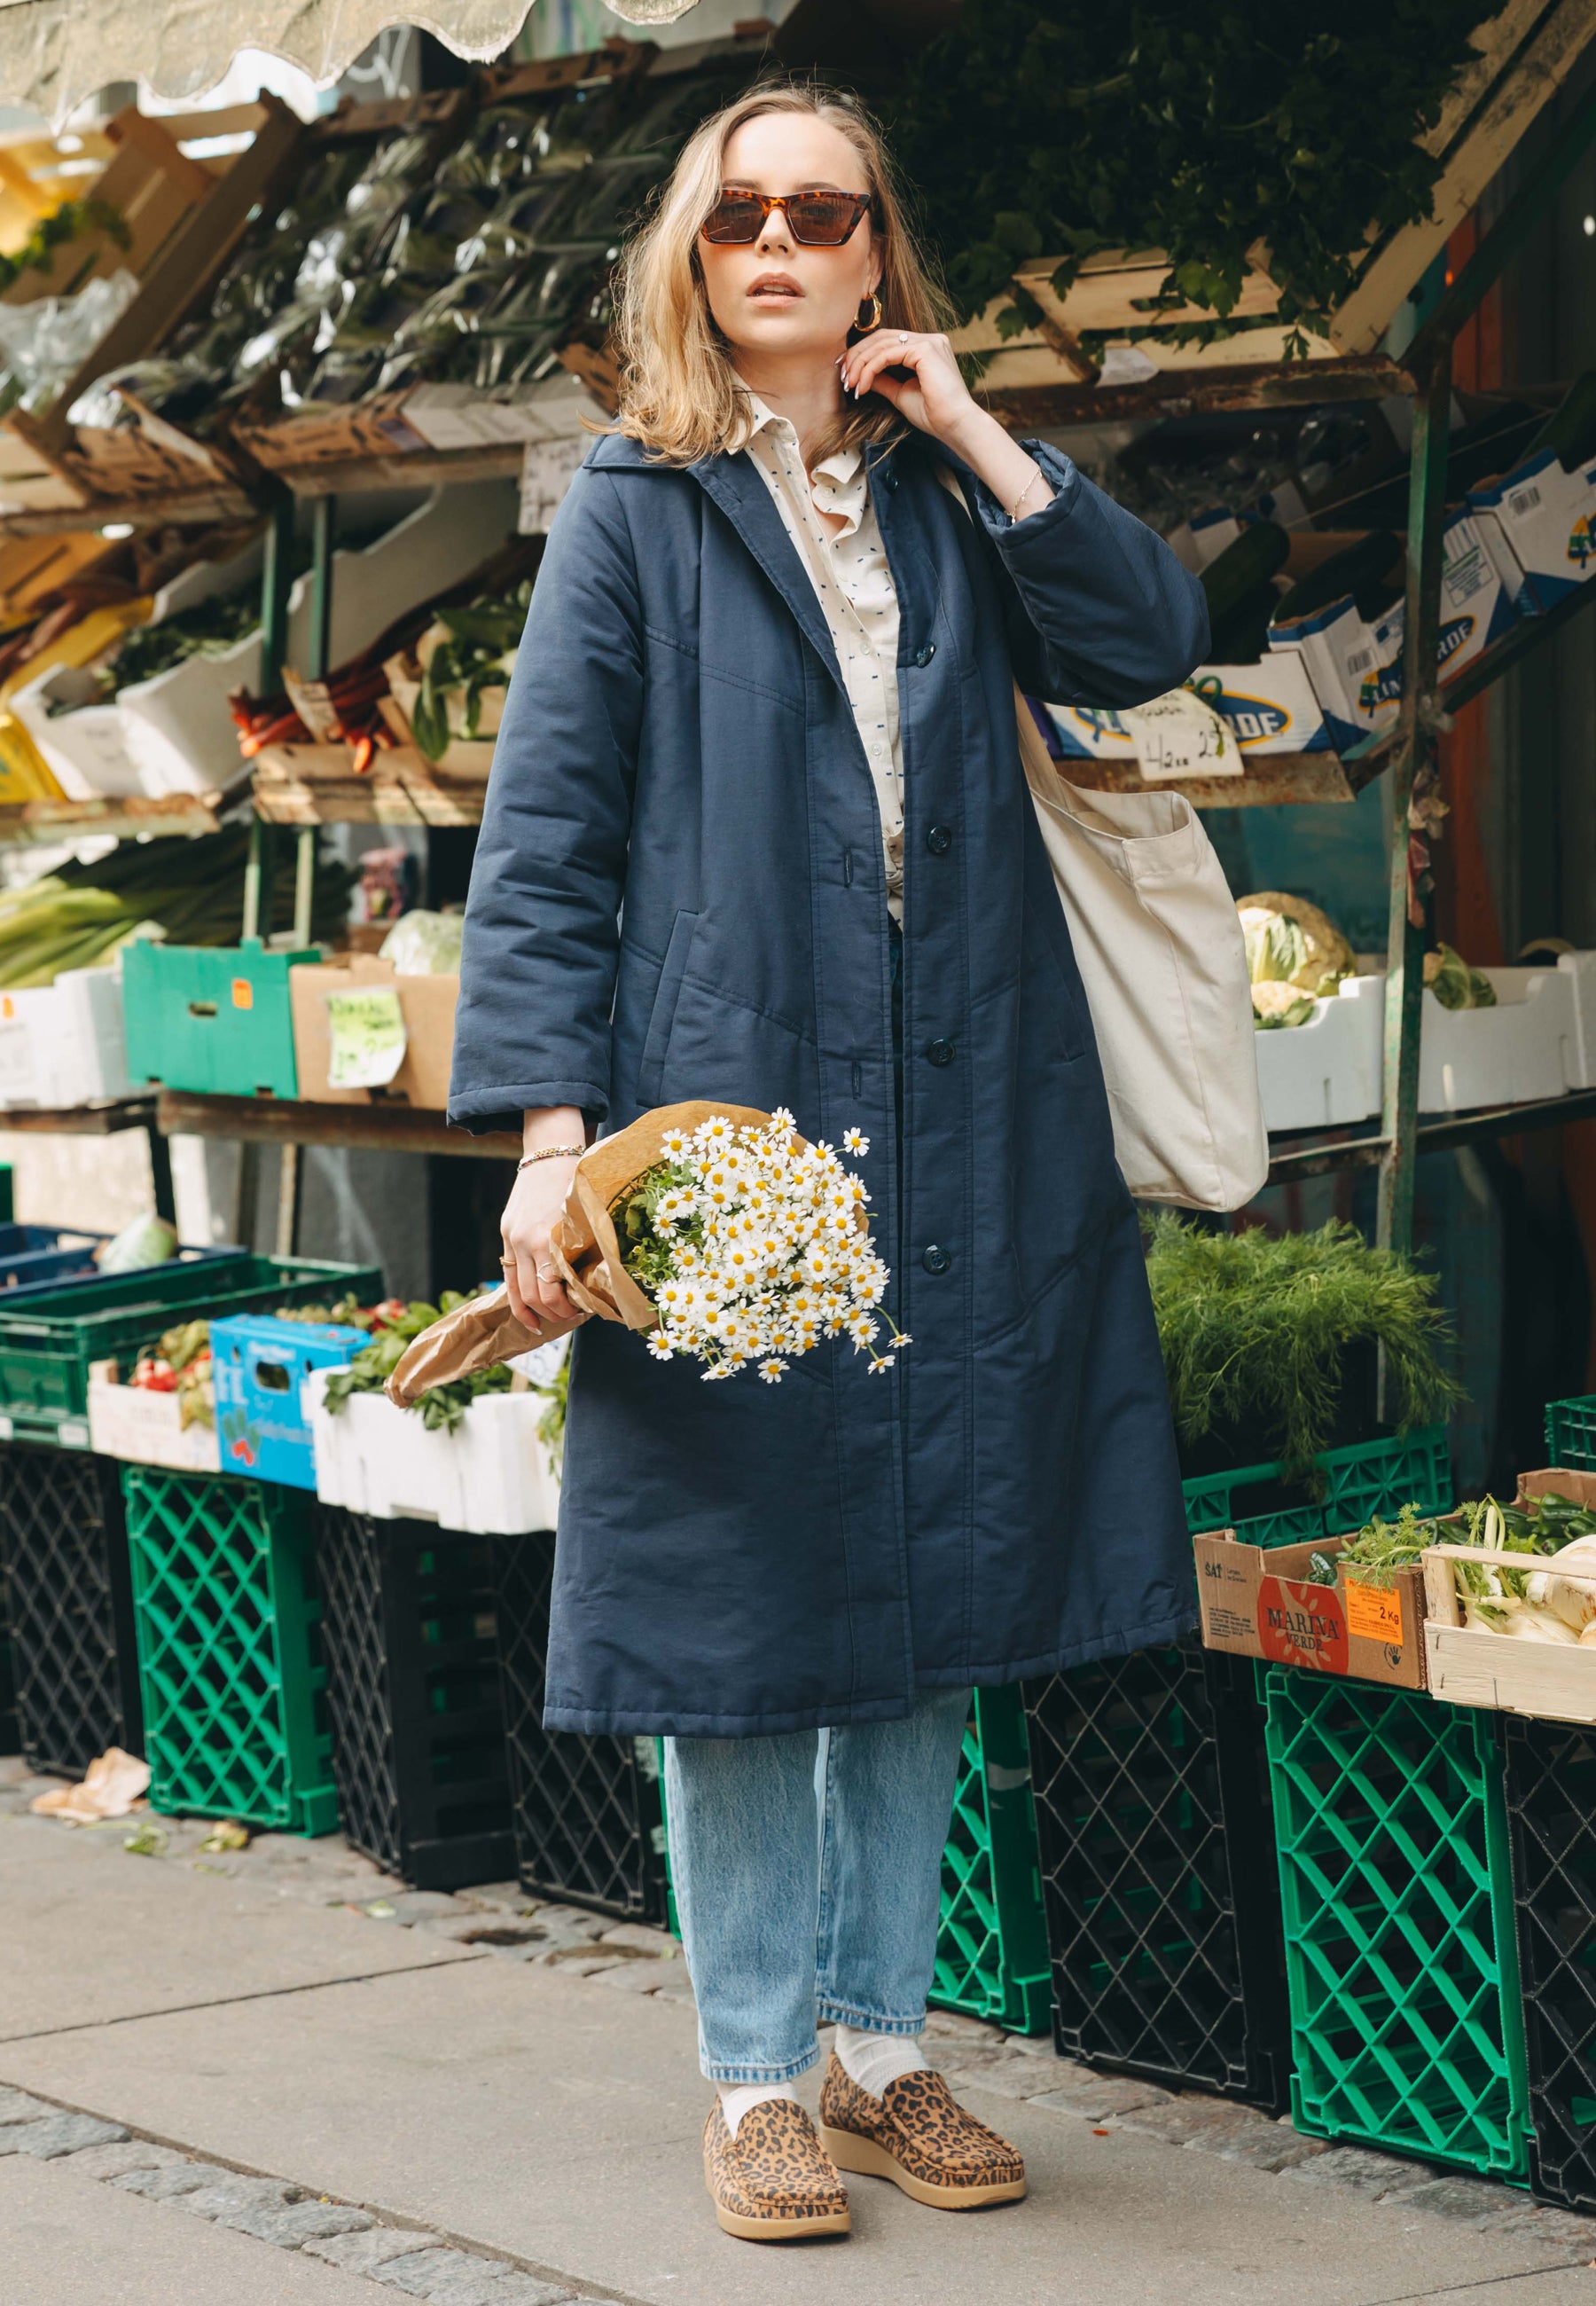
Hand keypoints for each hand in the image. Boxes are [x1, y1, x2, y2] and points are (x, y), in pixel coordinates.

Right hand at [501, 1152, 581, 1330]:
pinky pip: (508, 1275)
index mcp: (548, 1239)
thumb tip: (590, 1286)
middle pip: (533, 1296)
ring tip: (546, 1322)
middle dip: (552, 1313)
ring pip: (516, 1290)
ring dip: (532, 1311)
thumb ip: (580, 1250)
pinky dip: (516, 1299)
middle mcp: (526, 1242)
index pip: (551, 1292)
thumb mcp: (582, 1218)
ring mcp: (512, 1238)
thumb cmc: (575, 1185)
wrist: (549, 1154)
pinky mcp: (506, 1234)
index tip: (582, 1311)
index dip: (566, 1309)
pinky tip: (527, 1312)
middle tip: (570, 1317)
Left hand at [838, 328, 983, 451]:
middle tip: (842, 376)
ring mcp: (929, 341)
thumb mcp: (901, 394)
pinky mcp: (926, 349)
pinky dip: (870, 368)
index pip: (887, 341)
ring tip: (850, 384)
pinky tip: (862, 385)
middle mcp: (929, 340)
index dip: (862, 354)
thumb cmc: (934, 415)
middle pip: (881, 337)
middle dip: (857, 355)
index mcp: (925, 348)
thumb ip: (883, 380)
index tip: (845, 372)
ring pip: (882, 344)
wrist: (955, 426)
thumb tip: (861, 374)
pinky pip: (888, 353)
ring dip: (860, 364)